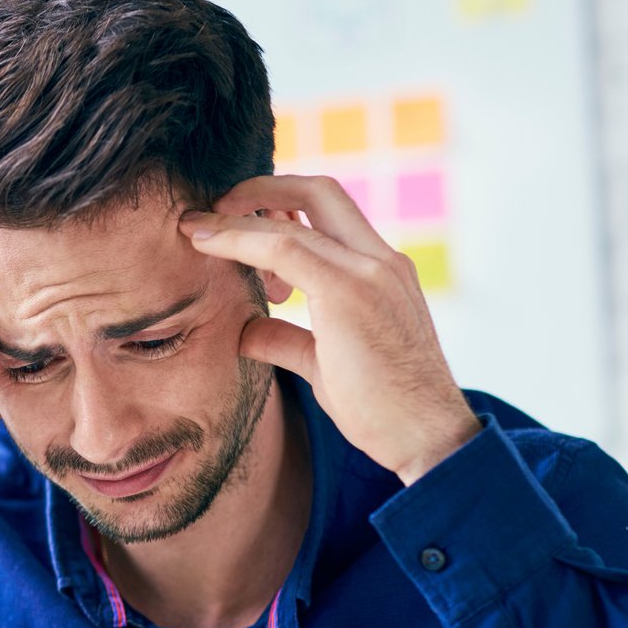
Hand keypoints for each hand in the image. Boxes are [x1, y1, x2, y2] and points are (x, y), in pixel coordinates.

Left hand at [178, 176, 479, 485]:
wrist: (427, 438)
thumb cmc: (383, 409)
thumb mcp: (325, 364)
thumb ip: (287, 339)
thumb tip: (245, 331)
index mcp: (382, 269)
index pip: (330, 212)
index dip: (278, 207)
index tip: (236, 224)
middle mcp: (380, 260)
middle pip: (319, 190)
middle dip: (259, 189)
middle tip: (213, 211)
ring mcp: (370, 271)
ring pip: (295, 217)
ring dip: (239, 217)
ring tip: (199, 234)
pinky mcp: (349, 293)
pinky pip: (284, 248)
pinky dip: (239, 240)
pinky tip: (206, 244)